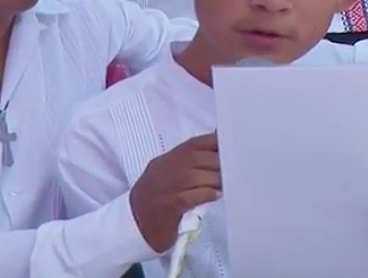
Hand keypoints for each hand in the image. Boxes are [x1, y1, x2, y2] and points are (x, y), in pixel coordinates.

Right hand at [129, 133, 220, 251]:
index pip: (194, 144)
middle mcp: (166, 169)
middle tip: (235, 168)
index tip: (231, 144)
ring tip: (226, 184)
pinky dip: (207, 193)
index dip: (214, 142)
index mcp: (166, 159)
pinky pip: (193, 195)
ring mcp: (167, 187)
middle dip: (219, 162)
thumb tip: (215, 156)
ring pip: (197, 175)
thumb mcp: (165, 175)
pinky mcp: (170, 206)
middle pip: (198, 157)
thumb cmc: (153, 199)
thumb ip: (186, 165)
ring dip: (216, 179)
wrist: (131, 225)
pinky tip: (215, 195)